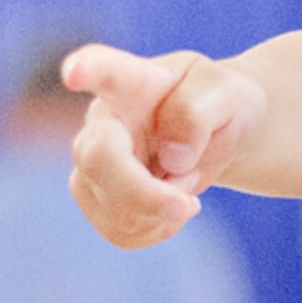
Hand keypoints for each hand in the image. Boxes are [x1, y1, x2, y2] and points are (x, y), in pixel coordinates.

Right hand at [62, 43, 262, 247]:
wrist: (222, 132)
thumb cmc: (219, 103)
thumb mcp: (226, 92)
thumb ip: (196, 113)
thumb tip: (170, 160)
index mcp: (132, 82)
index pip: (106, 71)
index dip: (87, 70)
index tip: (75, 71)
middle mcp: (102, 120)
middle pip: (99, 160)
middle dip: (146, 194)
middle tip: (191, 205)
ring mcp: (93, 162)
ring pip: (108, 206)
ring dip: (159, 213)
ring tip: (185, 184)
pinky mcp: (96, 198)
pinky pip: (119, 232)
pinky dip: (154, 231)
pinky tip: (171, 211)